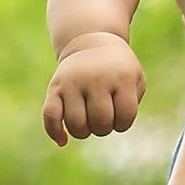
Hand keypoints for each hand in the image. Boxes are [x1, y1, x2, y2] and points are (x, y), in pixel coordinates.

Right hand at [42, 32, 144, 146]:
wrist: (92, 43)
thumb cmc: (118, 70)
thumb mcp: (135, 80)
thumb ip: (132, 104)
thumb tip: (114, 126)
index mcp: (122, 77)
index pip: (125, 116)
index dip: (123, 123)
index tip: (120, 115)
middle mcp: (96, 79)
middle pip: (101, 122)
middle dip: (104, 128)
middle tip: (103, 117)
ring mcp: (74, 82)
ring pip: (76, 124)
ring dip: (83, 132)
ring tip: (88, 123)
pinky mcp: (55, 87)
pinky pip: (50, 116)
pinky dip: (54, 132)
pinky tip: (63, 141)